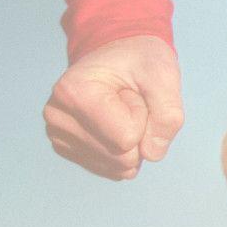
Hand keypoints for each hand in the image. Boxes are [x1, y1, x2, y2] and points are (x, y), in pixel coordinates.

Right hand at [43, 34, 184, 180]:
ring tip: (120, 110)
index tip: (131, 93)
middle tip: (128, 102)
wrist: (118, 56)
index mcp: (74, 93)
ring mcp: (58, 135)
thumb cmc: (140, 62)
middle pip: (122, 158)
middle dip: (139, 132)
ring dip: (132, 142)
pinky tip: (113, 123)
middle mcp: (57, 116)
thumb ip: (168, 114)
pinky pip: (112, 170)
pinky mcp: (67, 149)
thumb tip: (152, 155)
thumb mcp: (164, 75)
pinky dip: (123, 151)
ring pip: (118, 168)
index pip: (127, 138)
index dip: (143, 118)